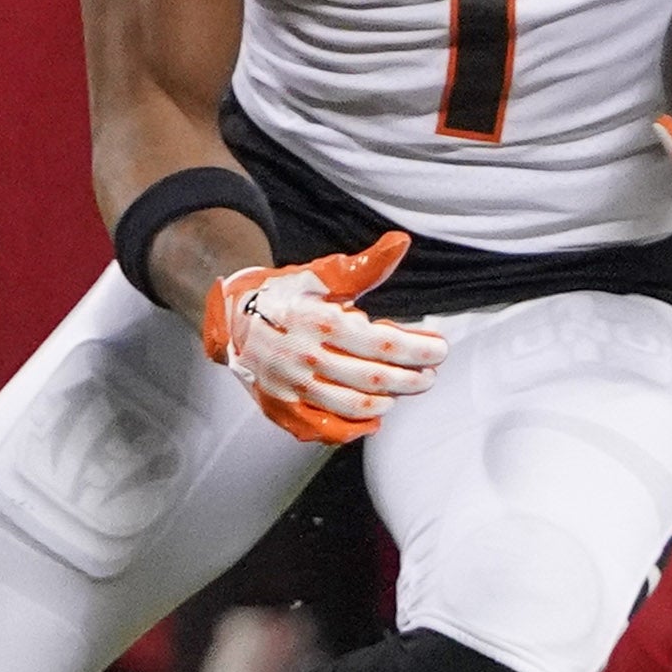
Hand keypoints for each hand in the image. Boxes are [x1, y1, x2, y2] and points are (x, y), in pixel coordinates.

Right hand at [201, 230, 446, 444]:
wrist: (232, 319)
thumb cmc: (286, 295)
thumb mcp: (323, 275)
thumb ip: (365, 267)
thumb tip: (401, 243)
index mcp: (319, 322)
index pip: (381, 344)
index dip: (417, 350)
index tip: (439, 349)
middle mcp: (305, 358)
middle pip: (373, 379)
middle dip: (411, 379)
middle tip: (429, 374)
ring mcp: (293, 387)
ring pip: (353, 407)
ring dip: (387, 402)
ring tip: (402, 390)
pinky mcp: (284, 409)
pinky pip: (326, 428)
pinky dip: (355, 426)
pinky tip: (373, 416)